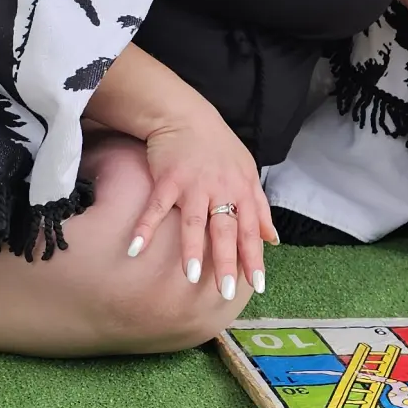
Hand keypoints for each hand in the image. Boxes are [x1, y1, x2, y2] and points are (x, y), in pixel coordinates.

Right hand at [128, 110, 276, 297]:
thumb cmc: (218, 147)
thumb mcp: (246, 173)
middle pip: (225, 230)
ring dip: (192, 249)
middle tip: (225, 292)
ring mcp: (193, 184)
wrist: (185, 116)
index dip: (254, 257)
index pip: (250, 230)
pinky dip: (145, 227)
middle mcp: (221, 189)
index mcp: (242, 190)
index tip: (257, 284)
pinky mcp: (167, 179)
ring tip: (191, 276)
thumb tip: (272, 239)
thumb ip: (259, 208)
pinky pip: (156, 207)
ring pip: (194, 222)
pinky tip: (136, 248)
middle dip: (227, 262)